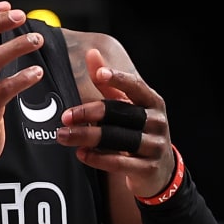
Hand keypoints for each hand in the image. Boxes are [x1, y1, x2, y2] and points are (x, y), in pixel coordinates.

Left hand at [57, 47, 175, 197]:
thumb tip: (92, 54)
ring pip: (118, 138)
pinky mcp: (148, 168)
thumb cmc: (138, 130)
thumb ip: (108, 83)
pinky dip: (97, 158)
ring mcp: (155, 145)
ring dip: (87, 136)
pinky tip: (81, 153)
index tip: (99, 74)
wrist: (159, 170)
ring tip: (64, 136)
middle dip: (90, 113)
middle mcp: (157, 121)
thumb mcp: (128, 106)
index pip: (136, 86)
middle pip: (121, 113)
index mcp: (152, 102)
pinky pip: (119, 162)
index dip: (118, 79)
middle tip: (65, 116)